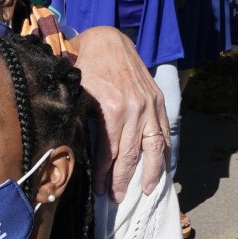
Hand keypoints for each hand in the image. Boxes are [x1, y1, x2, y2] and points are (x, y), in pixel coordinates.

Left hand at [69, 27, 169, 201]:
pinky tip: (162, 168)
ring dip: (150, 172)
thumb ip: (79, 119)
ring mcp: (149, 105)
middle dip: (123, 180)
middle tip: (117, 198)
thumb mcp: (76, 91)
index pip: (109, 152)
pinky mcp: (158, 100)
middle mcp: (135, 109)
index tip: (100, 191)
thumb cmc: (85, 66)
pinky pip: (164, 132)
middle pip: (130, 155)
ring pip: (153, 147)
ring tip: (145, 190)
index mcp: (112, 109)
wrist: (108, 40)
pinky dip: (165, 152)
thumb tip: (73, 151)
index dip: (104, 174)